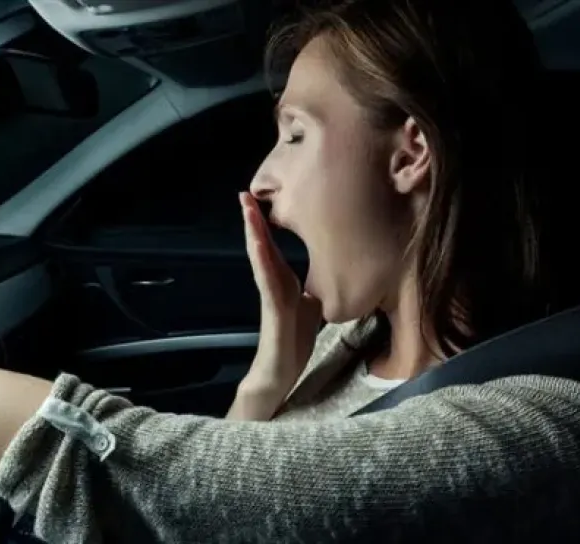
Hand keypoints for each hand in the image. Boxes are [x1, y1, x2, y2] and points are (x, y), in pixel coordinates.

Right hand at [239, 192, 321, 390]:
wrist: (280, 371)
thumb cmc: (295, 340)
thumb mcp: (313, 305)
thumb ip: (316, 286)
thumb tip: (335, 269)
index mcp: (283, 280)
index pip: (273, 246)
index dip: (266, 223)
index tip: (259, 198)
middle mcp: (274, 283)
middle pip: (263, 245)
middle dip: (254, 219)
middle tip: (245, 193)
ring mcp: (271, 295)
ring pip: (261, 258)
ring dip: (254, 233)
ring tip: (247, 209)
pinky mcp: (273, 309)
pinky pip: (267, 281)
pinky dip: (262, 261)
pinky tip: (259, 245)